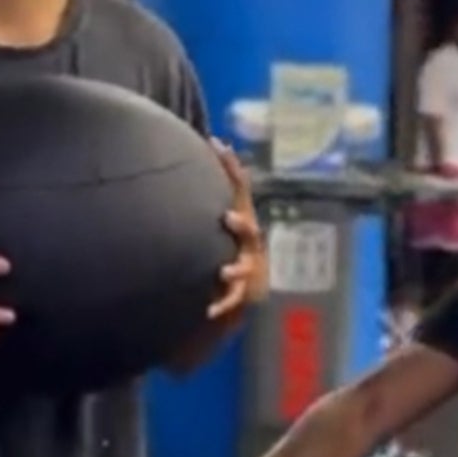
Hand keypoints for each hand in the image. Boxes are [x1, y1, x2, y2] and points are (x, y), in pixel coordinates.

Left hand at [210, 139, 268, 319]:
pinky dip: (222, 306)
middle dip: (241, 224)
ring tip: (224, 270)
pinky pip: (233, 300)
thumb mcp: (230, 213)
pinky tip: (209, 313)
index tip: (218, 147)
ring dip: (235, 268)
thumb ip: (221, 184)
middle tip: (228, 217)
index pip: (240, 189)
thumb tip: (207, 143)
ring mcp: (248, 267)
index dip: (231, 167)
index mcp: (244, 219)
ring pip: (244, 267)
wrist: (250, 285)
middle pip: (249, 230)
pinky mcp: (241, 292)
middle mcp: (250, 243)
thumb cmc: (232, 242)